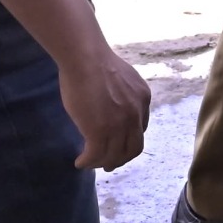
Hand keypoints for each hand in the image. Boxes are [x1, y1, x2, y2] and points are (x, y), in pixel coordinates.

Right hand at [58, 48, 150, 170]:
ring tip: (89, 163)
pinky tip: (80, 162)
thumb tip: (112, 105)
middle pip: (133, 148)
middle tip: (107, 164)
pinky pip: (95, 155)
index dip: (127, 141)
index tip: (116, 144)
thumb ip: (122, 95)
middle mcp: (136, 114)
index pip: (139, 130)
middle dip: (120, 159)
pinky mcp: (100, 132)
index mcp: (143, 99)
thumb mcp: (121, 79)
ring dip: (101, 163)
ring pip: (114, 156)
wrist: (85, 58)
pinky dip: (87, 162)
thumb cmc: (95, 62)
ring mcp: (119, 125)